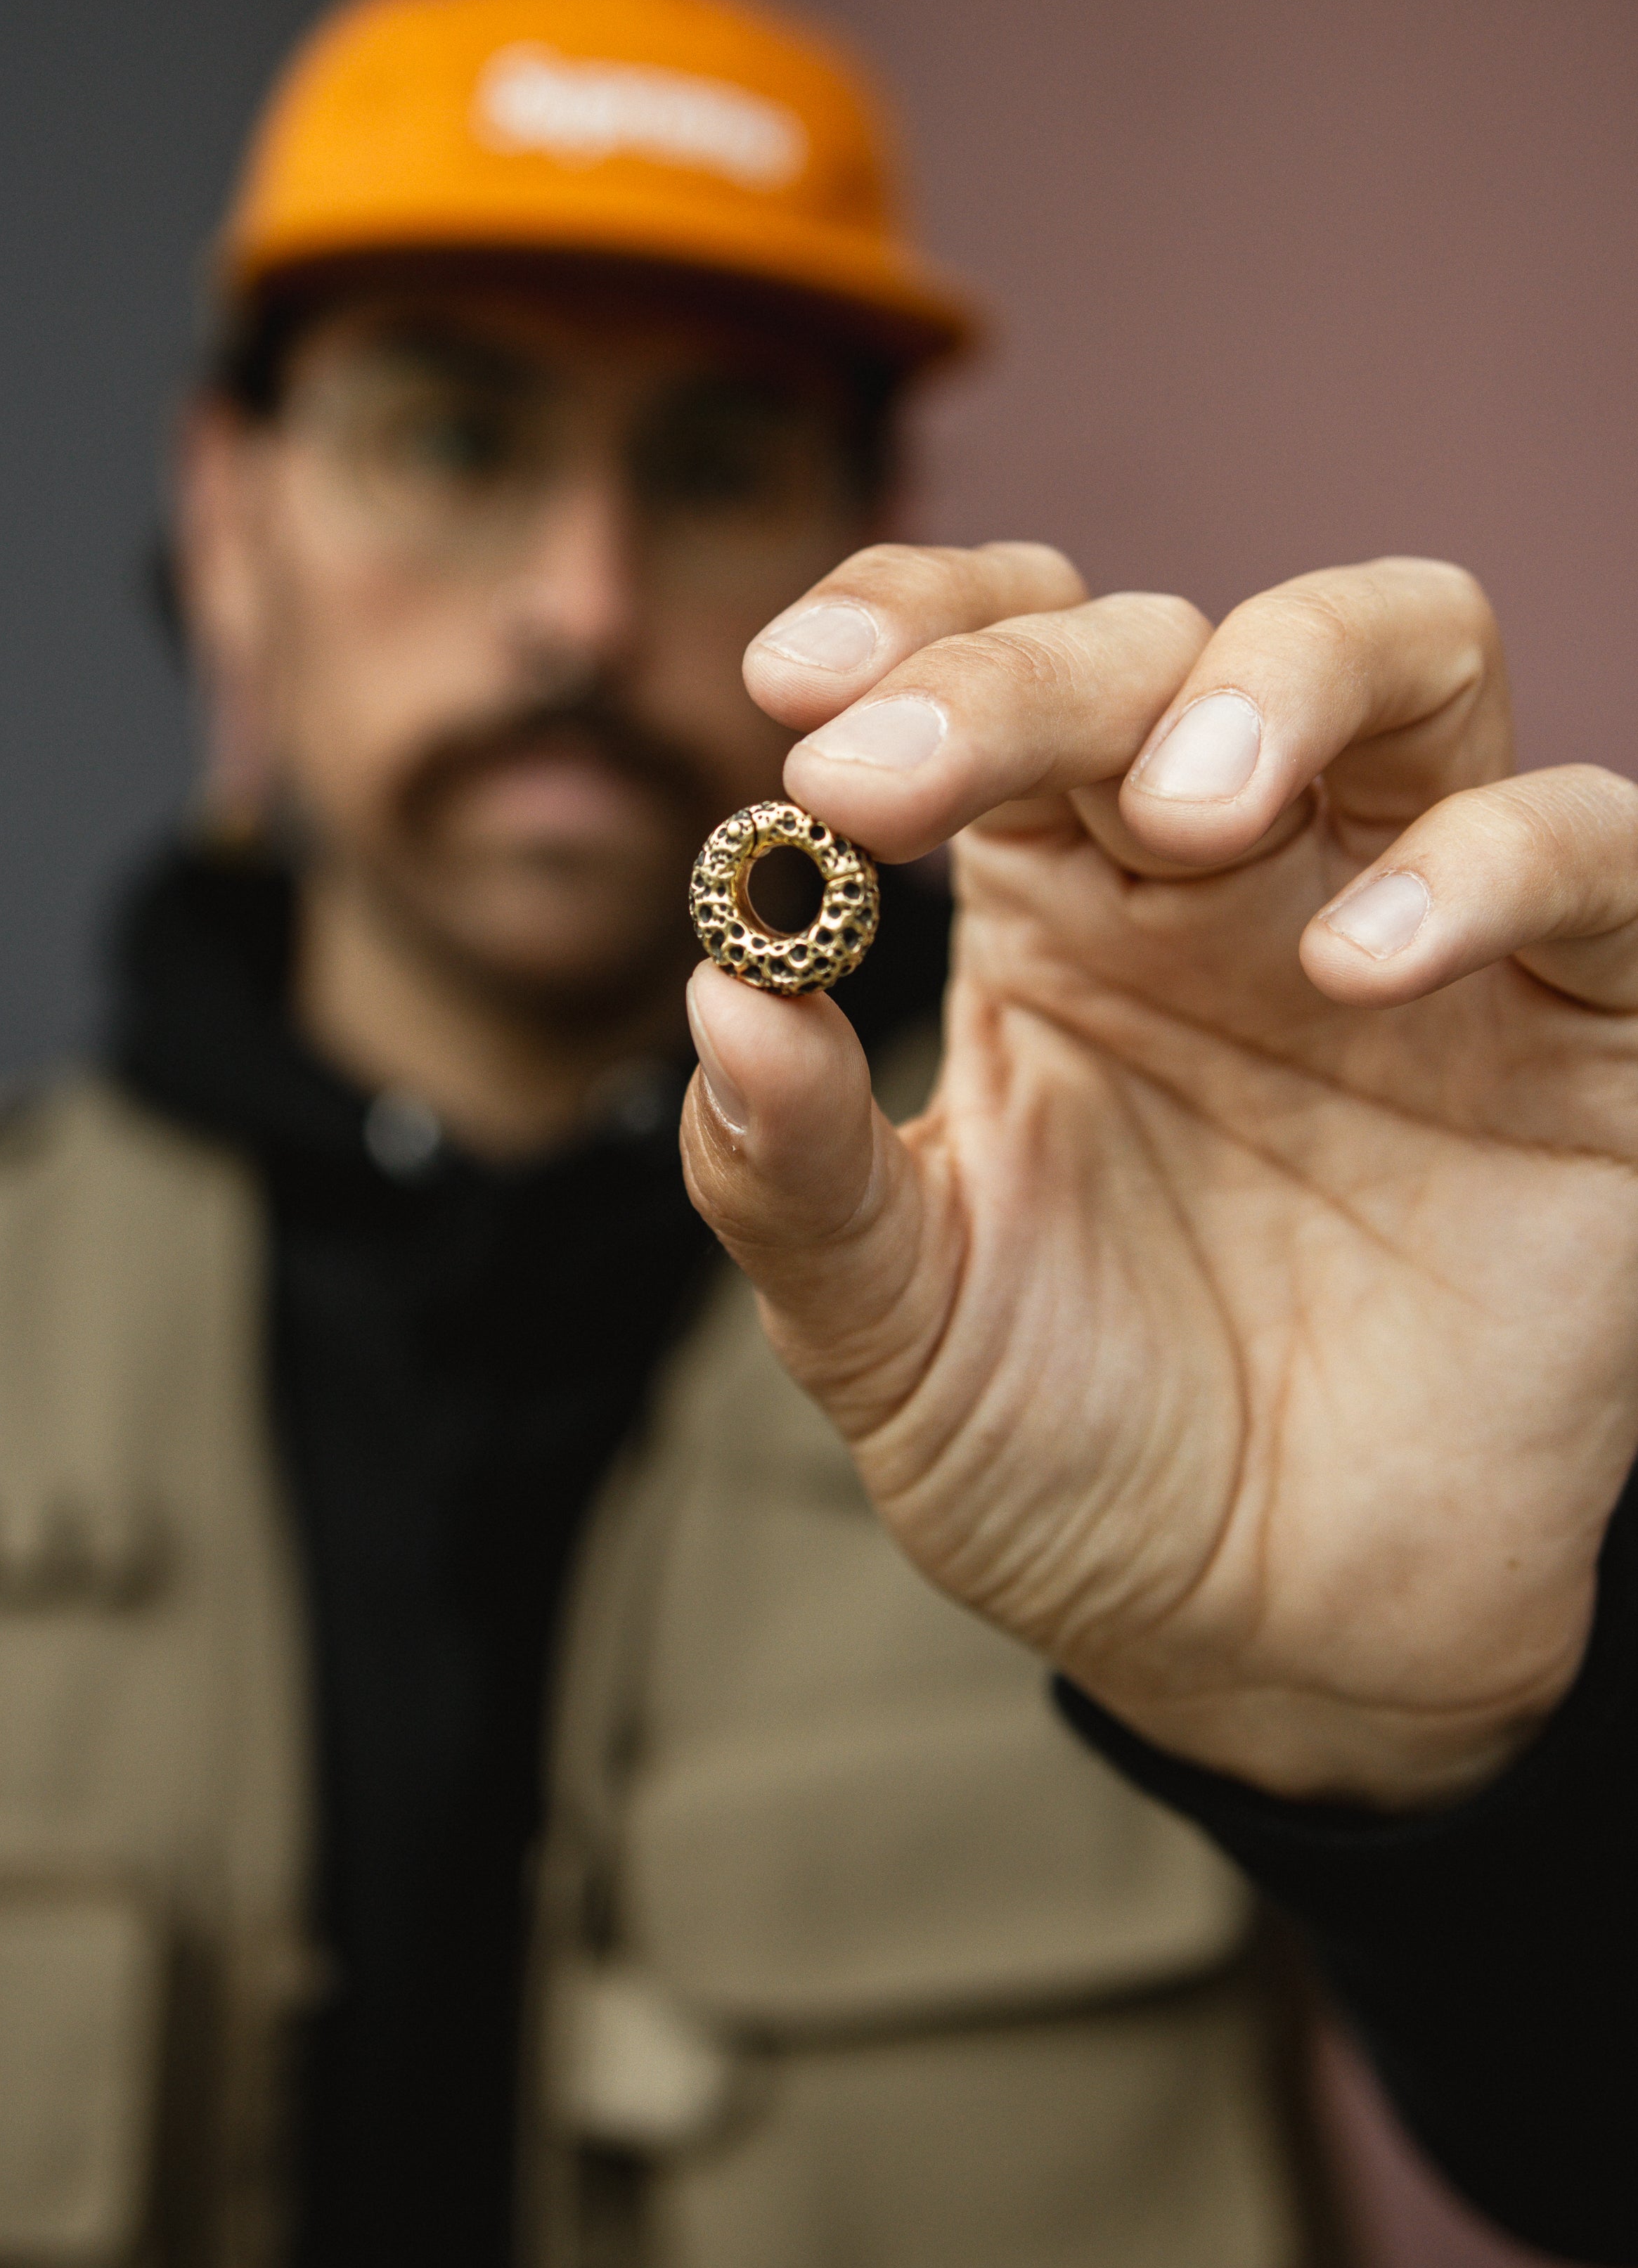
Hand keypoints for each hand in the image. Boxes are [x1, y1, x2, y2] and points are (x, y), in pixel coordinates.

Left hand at [681, 546, 1637, 1808]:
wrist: (1268, 1642)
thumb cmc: (1072, 1452)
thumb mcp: (893, 1332)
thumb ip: (794, 1171)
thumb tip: (717, 987)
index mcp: (1057, 904)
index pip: (995, 659)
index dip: (909, 624)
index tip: (792, 683)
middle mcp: (1236, 879)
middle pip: (1161, 644)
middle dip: (1024, 677)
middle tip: (890, 779)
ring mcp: (1424, 934)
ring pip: (1412, 650)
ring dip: (1286, 677)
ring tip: (1181, 815)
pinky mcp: (1591, 1032)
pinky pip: (1597, 855)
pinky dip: (1491, 864)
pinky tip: (1360, 963)